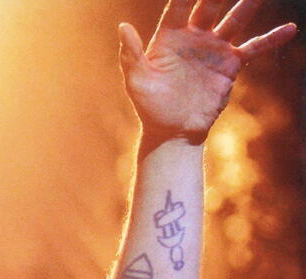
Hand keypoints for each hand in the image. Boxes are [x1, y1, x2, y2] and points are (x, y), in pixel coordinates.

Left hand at [119, 0, 296, 143]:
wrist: (172, 132)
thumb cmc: (150, 107)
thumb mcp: (136, 81)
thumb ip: (130, 54)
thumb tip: (122, 27)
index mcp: (169, 37)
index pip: (179, 5)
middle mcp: (194, 37)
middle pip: (210, 5)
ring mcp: (214, 50)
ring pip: (235, 19)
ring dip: (248, 4)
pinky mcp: (230, 65)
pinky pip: (253, 48)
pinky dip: (271, 39)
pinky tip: (289, 29)